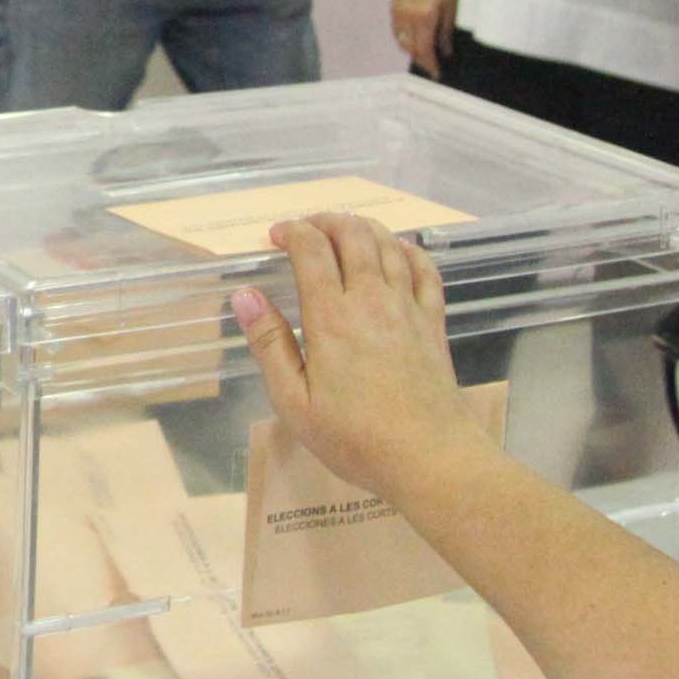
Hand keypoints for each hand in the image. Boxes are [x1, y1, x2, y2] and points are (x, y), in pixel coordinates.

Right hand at [231, 213, 493, 503]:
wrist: (429, 456)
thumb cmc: (354, 437)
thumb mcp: (294, 402)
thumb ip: (270, 344)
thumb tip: (245, 295)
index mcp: (331, 317)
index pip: (312, 249)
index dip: (292, 231)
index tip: (275, 237)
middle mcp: (371, 299)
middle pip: (353, 234)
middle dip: (326, 221)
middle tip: (306, 229)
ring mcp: (408, 307)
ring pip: (389, 244)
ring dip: (363, 227)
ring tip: (344, 230)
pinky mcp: (434, 322)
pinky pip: (425, 270)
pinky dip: (408, 249)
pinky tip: (399, 250)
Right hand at [389, 0, 453, 77]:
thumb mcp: (450, 6)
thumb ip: (446, 31)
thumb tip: (446, 52)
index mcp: (424, 18)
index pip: (425, 50)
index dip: (431, 65)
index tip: (437, 74)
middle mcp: (407, 18)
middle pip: (412, 49)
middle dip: (422, 60)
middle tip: (433, 67)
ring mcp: (397, 13)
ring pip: (402, 42)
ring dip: (413, 50)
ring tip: (425, 53)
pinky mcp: (393, 7)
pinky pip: (397, 31)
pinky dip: (405, 39)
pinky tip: (415, 39)